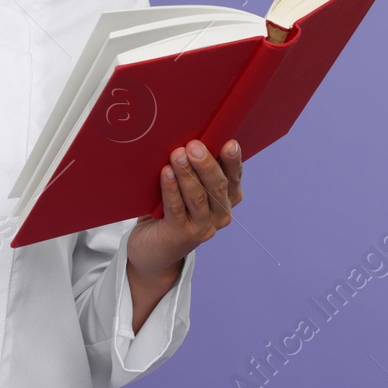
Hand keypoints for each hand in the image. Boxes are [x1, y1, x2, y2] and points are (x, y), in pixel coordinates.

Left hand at [126, 138, 242, 280]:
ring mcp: (202, 228)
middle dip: (206, 165)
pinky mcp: (180, 235)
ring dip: (187, 174)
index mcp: (226, 199)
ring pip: (198, 197)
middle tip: (194, 146)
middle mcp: (219, 215)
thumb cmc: (169, 209)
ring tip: (177, 155)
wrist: (152, 249)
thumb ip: (193, 168)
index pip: (234, 177)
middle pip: (217, 187)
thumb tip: (187, 139)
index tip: (229, 143)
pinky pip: (176, 209)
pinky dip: (171, 190)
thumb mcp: (187, 188)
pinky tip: (166, 173)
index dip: (233, 161)